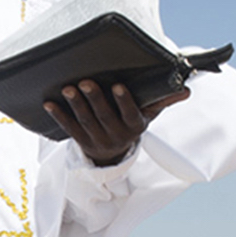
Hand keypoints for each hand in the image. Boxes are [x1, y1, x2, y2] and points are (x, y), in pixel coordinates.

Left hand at [43, 81, 189, 166]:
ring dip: (76, 105)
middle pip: (104, 116)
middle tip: (85, 82)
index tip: (118, 85)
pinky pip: (69, 129)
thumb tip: (186, 89)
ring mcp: (97, 140)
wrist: (113, 154)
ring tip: (67, 89)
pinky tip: (49, 104)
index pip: (130, 114)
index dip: (124, 101)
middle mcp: (116, 136)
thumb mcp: (149, 115)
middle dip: (95, 99)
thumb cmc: (131, 123)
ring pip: (85, 122)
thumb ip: (163, 100)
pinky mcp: (81, 141)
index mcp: (134, 127)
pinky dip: (59, 116)